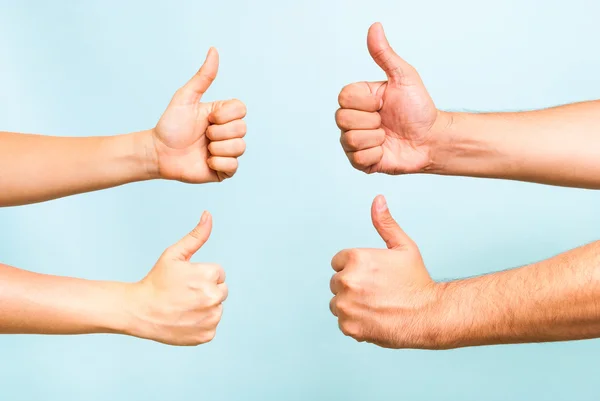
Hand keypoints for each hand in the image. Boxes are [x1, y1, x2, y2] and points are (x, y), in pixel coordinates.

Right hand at [126, 211, 226, 345]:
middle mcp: (214, 297)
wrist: (140, 311)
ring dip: (205, 307)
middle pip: (222, 290)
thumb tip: (208, 214)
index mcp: (210, 276)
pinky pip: (212, 325)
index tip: (185, 281)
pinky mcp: (207, 334)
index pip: (219, 273)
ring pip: (217, 308)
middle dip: (206, 290)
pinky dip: (201, 323)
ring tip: (183, 307)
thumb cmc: (157, 280)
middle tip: (184, 294)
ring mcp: (211, 318)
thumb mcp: (174, 255)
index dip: (201, 275)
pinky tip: (185, 320)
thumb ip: (196, 236)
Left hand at [152, 48, 246, 182]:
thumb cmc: (170, 125)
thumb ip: (203, 77)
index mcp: (223, 115)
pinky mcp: (223, 170)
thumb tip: (213, 50)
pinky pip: (233, 166)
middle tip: (202, 134)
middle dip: (218, 132)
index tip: (207, 118)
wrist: (158, 153)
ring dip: (217, 148)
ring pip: (240, 148)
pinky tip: (205, 161)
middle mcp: (228, 133)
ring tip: (203, 149)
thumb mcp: (186, 97)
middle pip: (242, 129)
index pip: (241, 110)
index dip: (225, 115)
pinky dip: (217, 163)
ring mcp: (227, 152)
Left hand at [329, 195, 445, 348]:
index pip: (338, 262)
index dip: (357, 269)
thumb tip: (378, 199)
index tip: (373, 276)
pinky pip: (343, 322)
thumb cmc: (417, 280)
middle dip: (352, 287)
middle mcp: (346, 280)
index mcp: (355, 258)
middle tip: (377, 292)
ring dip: (351, 305)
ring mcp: (346, 305)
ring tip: (376, 306)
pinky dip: (355, 323)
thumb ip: (385, 224)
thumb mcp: (403, 247)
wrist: (428, 315)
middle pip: (336, 283)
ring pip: (337, 303)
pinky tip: (375, 319)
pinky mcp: (348, 326)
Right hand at [335, 23, 449, 174]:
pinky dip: (376, 155)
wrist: (432, 139)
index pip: (343, 97)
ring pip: (350, 140)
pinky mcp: (361, 162)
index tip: (383, 103)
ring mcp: (355, 142)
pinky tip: (386, 150)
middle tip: (386, 121)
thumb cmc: (419, 109)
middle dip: (371, 121)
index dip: (366, 102)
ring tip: (387, 136)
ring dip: (376, 139)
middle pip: (342, 120)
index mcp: (358, 99)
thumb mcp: (404, 77)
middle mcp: (352, 120)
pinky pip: (358, 159)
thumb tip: (375, 27)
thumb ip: (385, 55)